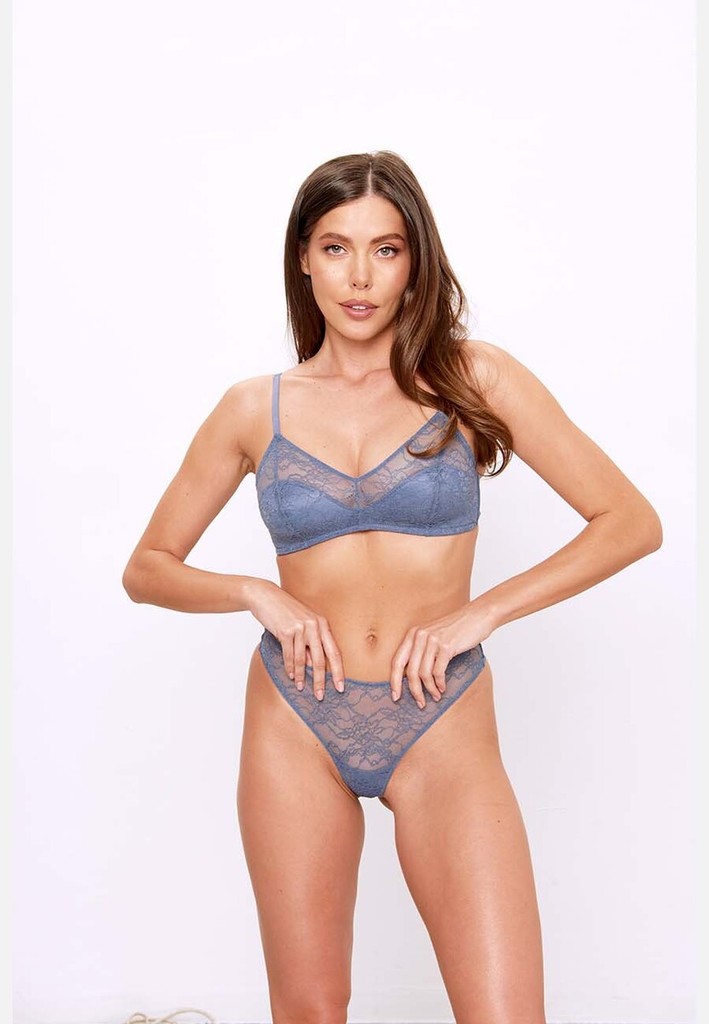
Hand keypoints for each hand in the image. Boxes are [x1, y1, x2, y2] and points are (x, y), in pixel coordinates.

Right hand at [246, 580, 344, 699]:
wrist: (266, 596)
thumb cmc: (286, 612)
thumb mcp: (303, 623)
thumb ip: (310, 642)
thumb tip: (314, 666)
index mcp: (322, 624)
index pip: (334, 652)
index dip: (338, 671)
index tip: (340, 687)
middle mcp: (314, 626)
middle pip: (320, 660)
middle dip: (321, 681)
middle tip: (320, 696)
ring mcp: (300, 628)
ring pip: (303, 660)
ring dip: (302, 676)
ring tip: (300, 688)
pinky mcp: (285, 631)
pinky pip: (289, 655)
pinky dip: (290, 668)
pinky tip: (291, 676)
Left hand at [390, 602, 493, 707]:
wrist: (477, 616)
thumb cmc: (456, 629)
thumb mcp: (433, 635)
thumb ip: (421, 650)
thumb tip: (413, 678)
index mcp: (413, 634)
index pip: (397, 661)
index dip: (394, 681)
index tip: (395, 696)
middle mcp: (420, 636)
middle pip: (410, 671)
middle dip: (414, 691)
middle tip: (420, 703)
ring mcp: (433, 640)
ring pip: (424, 674)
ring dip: (430, 689)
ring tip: (435, 696)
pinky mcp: (446, 646)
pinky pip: (438, 671)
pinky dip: (440, 683)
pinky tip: (443, 688)